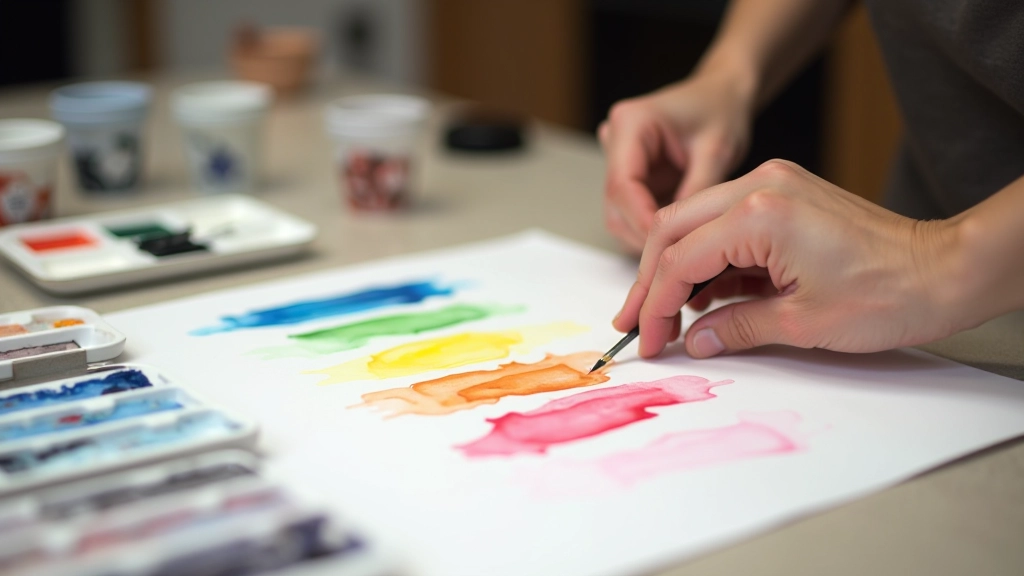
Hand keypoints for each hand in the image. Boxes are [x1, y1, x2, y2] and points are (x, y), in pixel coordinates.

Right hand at [599, 71, 754, 253]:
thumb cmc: (721, 111)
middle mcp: (616, 142)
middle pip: (615, 205)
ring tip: (686, 243)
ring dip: (647, 235)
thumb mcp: (717, 150)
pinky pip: (633, 214)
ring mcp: (620, 163)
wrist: (722, 97)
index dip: (642, 220)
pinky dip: (653, 230)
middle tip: (681, 253)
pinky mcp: (631, 179)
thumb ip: (697, 191)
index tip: (668, 246)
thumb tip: (682, 236)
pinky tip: (681, 233)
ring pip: (620, 215)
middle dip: (644, 233)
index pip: (622, 185)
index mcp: (631, 124)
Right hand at [613, 159, 962, 358]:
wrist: (943, 269)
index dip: (655, 303)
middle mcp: (759, 186)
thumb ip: (734, 327)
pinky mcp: (784, 195)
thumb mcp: (801, 322)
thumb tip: (693, 340)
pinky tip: (705, 296)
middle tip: (634, 322)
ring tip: (664, 313)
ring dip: (676, 267)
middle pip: (674, 228)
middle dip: (650, 280)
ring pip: (694, 221)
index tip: (647, 339)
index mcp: (759, 213)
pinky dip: (709, 258)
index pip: (680, 258)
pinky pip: (725, 223)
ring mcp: (772, 185)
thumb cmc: (887, 294)